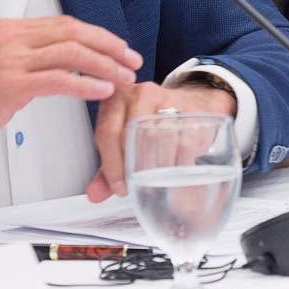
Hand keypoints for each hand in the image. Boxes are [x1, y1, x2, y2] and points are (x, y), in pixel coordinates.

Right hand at [0, 15, 141, 164]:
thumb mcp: (1, 63)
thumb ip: (31, 56)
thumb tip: (67, 60)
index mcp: (13, 30)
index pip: (67, 25)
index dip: (99, 36)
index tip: (120, 48)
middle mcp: (14, 39)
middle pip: (75, 33)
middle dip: (109, 46)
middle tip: (131, 60)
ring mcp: (12, 61)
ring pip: (71, 54)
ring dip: (104, 65)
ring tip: (123, 77)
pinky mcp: (10, 85)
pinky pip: (58, 80)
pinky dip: (85, 84)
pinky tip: (101, 90)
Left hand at [86, 80, 236, 201]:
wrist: (188, 105)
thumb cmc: (149, 124)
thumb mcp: (123, 140)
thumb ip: (108, 168)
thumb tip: (95, 194)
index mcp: (117, 98)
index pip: (108, 132)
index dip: (111, 165)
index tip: (118, 186)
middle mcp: (141, 93)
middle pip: (131, 134)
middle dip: (133, 167)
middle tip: (137, 186)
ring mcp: (168, 99)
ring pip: (157, 138)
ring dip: (155, 167)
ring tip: (156, 181)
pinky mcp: (193, 112)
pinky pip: (183, 142)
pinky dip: (178, 163)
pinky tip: (175, 171)